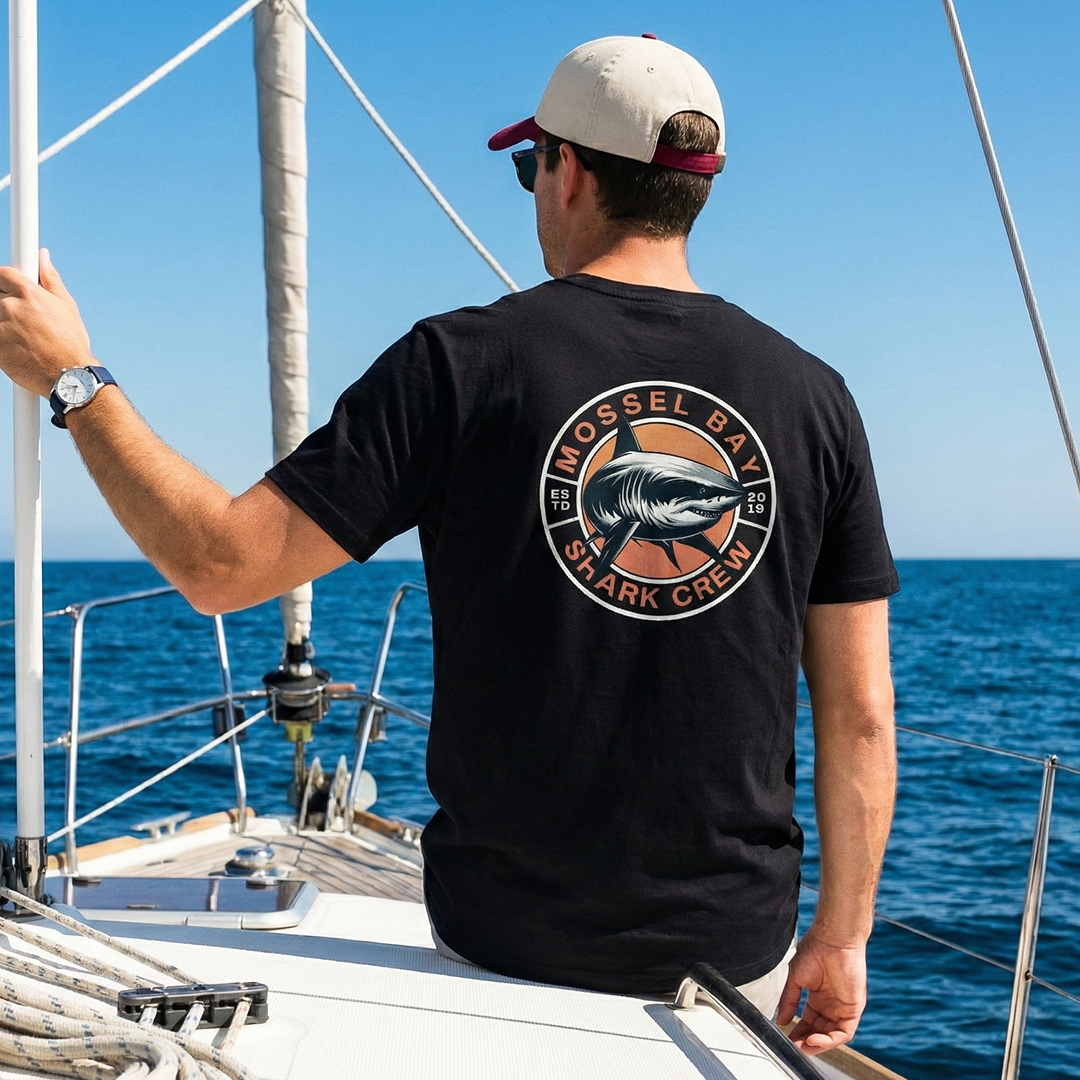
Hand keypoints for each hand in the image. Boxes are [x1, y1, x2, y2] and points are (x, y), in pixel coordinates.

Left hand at [0, 248, 93, 396]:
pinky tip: (18, 348)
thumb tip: (43, 255)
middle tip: (22, 320)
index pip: (1, 273)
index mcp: (28, 292)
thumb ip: (50, 279)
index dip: (4, 282)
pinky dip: (3, 340)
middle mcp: (9, 306)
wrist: (68, 377)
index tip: (8, 290)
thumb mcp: (66, 306)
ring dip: (4, 323)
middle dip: (4, 304)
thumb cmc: (71, 343)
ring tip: (23, 337)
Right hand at [776, 927, 866, 1054]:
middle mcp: (831, 1005)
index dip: (798, 1033)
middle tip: (795, 1046)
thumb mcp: (795, 978)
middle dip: (807, 1042)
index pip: (808, 1023)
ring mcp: (843, 1008)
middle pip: (820, 1032)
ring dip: (818, 1044)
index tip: (787, 1039)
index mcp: (817, 998)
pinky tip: (814, 1039)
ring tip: (803, 1045)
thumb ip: (789, 1001)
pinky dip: (830, 1040)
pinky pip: (844, 1032)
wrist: (832, 939)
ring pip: (832, 1036)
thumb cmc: (814, 950)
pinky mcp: (853, 1009)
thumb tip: (781, 1020)